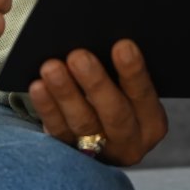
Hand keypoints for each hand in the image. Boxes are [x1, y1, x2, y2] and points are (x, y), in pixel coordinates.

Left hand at [28, 40, 166, 167]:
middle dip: (96, 82)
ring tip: (51, 67)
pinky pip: (58, 131)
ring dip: (66, 93)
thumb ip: (124, 72)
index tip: (123, 46)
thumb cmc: (119, 98)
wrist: (104, 140)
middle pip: (114, 113)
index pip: (143, 95)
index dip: (134, 72)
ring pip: (83, 122)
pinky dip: (47, 107)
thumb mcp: (130, 91)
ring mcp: (100, 151)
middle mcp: (129, 140)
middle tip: (78, 56)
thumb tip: (105, 35)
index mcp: (151, 122)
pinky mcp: (71, 154)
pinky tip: (38, 87)